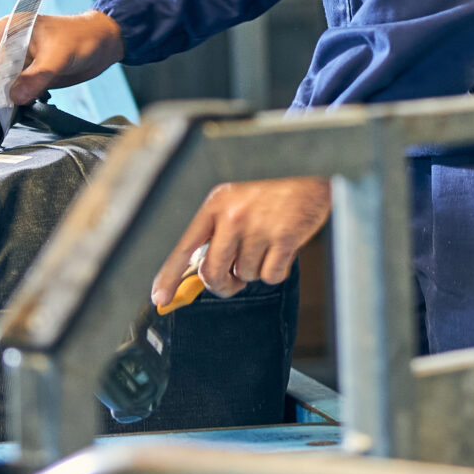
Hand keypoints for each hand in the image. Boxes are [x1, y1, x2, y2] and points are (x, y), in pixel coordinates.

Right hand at [0, 7, 124, 107]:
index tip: (0, 84)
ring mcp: (9, 60)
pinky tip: (12, 106)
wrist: (98, 46)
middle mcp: (5, 41)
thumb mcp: (61, 56)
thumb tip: (14, 97)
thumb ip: (38, 76)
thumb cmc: (81, 40)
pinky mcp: (16, 76)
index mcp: (13, 26)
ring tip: (5, 105)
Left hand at [152, 177, 330, 305]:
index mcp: (217, 204)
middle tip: (232, 281)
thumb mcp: (237, 202)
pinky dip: (276, 271)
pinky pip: (271, 276)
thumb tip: (204, 271)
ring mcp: (258, 227)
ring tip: (267, 246)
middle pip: (213, 271)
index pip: (185, 246)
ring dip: (255, 270)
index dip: (169, 276)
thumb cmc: (274, 192)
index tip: (160, 298)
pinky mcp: (284, 238)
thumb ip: (218, 232)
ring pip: (245, 275)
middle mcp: (233, 215)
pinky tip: (282, 250)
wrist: (312, 176)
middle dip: (222, 284)